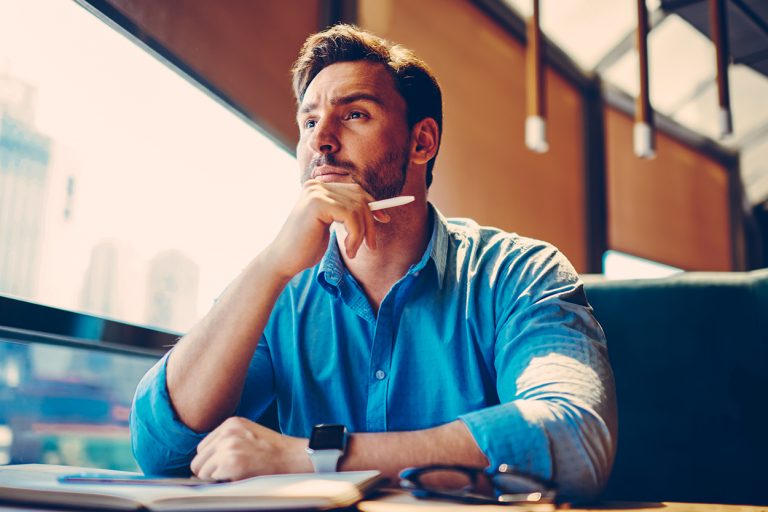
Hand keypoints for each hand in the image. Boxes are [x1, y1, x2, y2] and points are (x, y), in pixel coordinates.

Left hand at [190, 417, 309, 480]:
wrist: (292, 457)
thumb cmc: (273, 450)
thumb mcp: (248, 433)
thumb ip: (228, 439)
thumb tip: (205, 459)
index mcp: (230, 423)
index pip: (203, 446)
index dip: (211, 460)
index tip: (223, 466)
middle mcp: (226, 432)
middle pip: (198, 459)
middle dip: (209, 470)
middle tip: (227, 474)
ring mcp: (228, 446)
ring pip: (202, 471)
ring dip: (215, 477)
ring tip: (236, 474)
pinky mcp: (230, 462)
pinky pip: (211, 479)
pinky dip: (222, 483)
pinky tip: (239, 477)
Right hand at [263, 180, 389, 279]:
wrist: (283, 261)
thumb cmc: (306, 247)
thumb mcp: (330, 225)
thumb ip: (346, 214)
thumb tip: (378, 211)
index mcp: (319, 187)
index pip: (355, 190)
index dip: (373, 204)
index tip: (385, 219)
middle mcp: (317, 185)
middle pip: (360, 197)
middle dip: (370, 222)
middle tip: (371, 245)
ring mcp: (316, 192)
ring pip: (358, 208)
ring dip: (361, 234)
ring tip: (353, 251)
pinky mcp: (317, 203)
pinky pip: (351, 216)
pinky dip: (355, 236)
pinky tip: (348, 250)